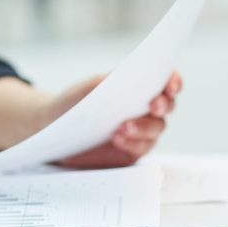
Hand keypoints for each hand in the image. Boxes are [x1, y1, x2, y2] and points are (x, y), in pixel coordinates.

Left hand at [50, 72, 181, 167]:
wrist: (54, 129)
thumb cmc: (71, 103)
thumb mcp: (83, 90)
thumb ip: (103, 82)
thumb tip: (122, 76)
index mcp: (137, 86)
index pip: (165, 81)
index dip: (173, 82)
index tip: (170, 86)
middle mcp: (144, 108)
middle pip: (167, 106)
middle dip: (162, 105)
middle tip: (152, 105)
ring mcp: (141, 130)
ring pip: (156, 128)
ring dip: (143, 127)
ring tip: (121, 128)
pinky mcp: (132, 150)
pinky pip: (141, 148)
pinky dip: (132, 143)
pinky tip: (118, 140)